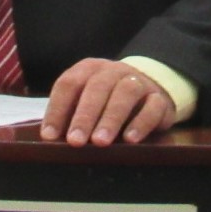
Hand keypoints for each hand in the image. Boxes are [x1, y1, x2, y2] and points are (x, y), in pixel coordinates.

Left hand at [41, 58, 176, 145]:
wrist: (150, 88)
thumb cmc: (107, 100)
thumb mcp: (86, 101)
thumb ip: (70, 115)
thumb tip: (52, 139)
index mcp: (89, 69)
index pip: (69, 83)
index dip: (57, 109)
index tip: (50, 136)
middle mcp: (114, 71)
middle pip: (97, 87)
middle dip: (85, 115)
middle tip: (75, 141)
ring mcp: (139, 82)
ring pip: (125, 93)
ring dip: (111, 118)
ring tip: (100, 142)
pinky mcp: (160, 99)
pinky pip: (153, 106)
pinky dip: (141, 122)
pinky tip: (130, 140)